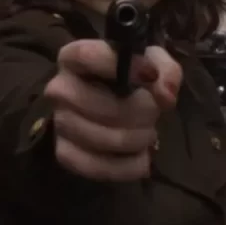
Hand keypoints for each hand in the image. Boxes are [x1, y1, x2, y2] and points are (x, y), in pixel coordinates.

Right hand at [44, 39, 182, 180]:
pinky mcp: (64, 154)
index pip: (87, 56)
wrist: (108, 106)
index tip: (150, 76)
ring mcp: (60, 123)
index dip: (124, 67)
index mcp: (73, 58)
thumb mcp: (151, 64)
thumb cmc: (129, 79)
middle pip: (106, 108)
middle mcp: (59, 89)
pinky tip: (141, 157)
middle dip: (143, 113)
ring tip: (148, 133)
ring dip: (139, 139)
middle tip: (154, 113)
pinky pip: (100, 167)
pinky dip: (129, 166)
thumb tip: (166, 95)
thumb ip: (165, 70)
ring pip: (107, 140)